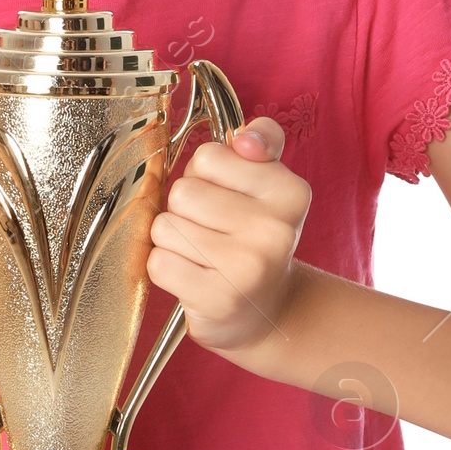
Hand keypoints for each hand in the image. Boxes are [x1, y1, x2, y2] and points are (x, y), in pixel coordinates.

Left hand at [146, 117, 310, 356]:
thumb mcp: (270, 184)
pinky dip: (166, 268)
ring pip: (165, 226)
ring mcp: (248, 267)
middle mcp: (276, 230)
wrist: (267, 311)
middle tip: (213, 231)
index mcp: (291, 192)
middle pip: (183, 192)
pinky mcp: (218, 300)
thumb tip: (245, 138)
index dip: (205, 175)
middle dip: (185, 209)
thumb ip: (263, 140)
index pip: (209, 156)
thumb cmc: (256, 237)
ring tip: (203, 255)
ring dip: (173, 240)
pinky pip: (158, 263)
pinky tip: (193, 277)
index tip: (228, 198)